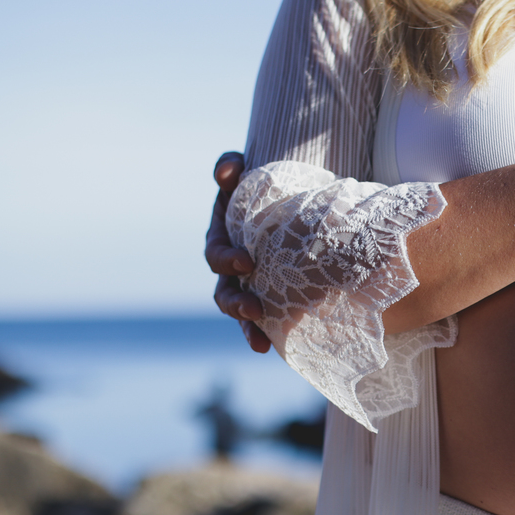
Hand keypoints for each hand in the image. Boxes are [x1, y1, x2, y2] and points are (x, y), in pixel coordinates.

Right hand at [205, 151, 270, 352]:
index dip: (227, 260)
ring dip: (248, 328)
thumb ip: (231, 165)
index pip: (217, 254)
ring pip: (242, 314)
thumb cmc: (266, 184)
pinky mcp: (276, 297)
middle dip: (236, 304)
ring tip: (260, 342)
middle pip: (225, 292)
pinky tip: (273, 349)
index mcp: (223, 239)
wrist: (297, 199)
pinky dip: (267, 336)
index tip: (247, 261)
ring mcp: (253, 285)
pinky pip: (269, 321)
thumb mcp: (247, 172)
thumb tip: (226, 173)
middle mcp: (233, 268)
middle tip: (252, 308)